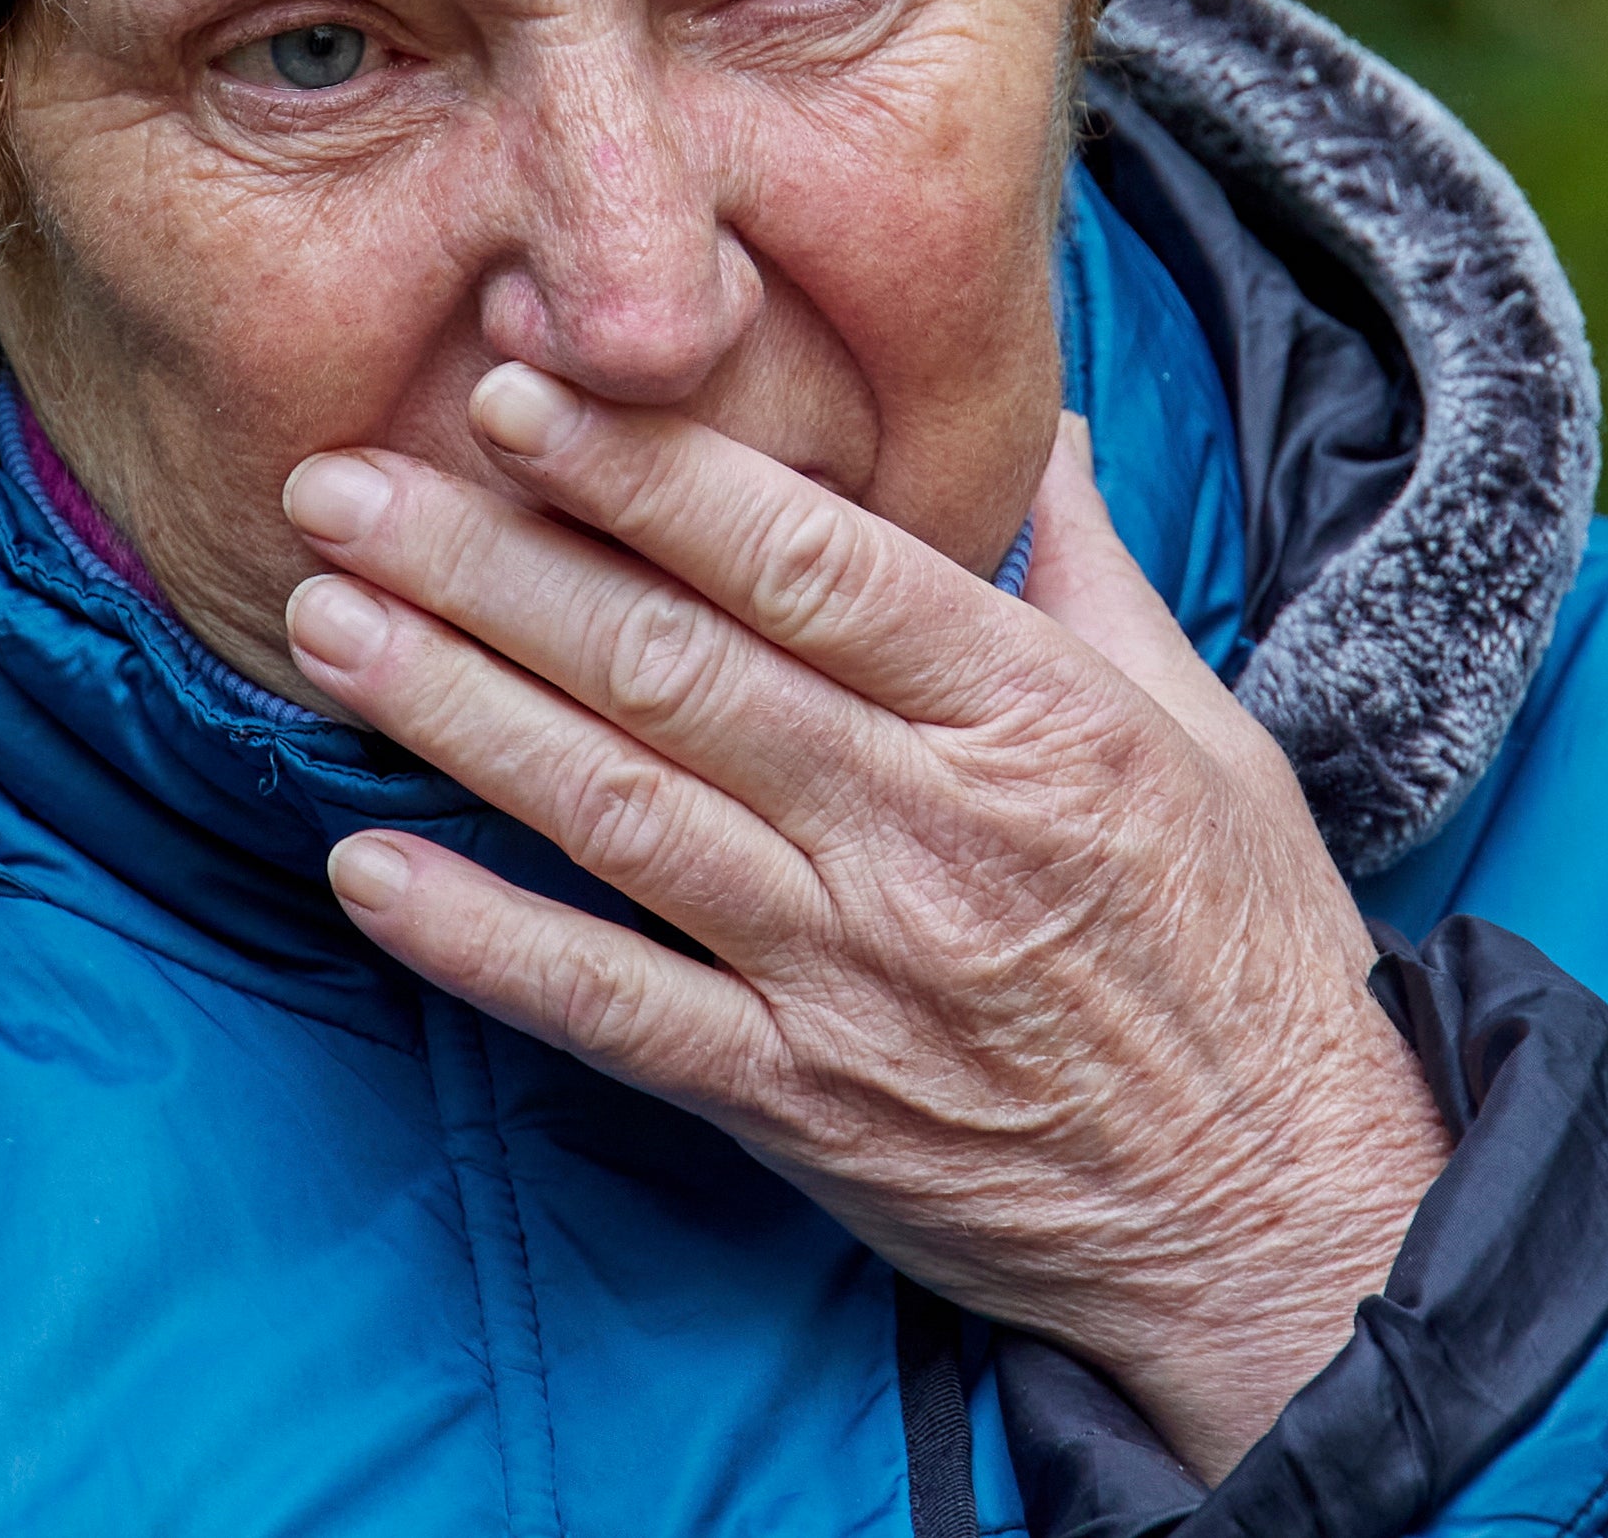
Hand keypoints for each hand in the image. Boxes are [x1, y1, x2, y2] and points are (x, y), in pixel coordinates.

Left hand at [277, 364, 1452, 1476]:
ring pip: (618, 811)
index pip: (805, 559)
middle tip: (340, 480)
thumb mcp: (1207, 730)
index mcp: (1033, 715)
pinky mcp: (800, 1100)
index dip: (644, 468)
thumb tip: (1042, 418)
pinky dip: (481, 942)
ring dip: (451, 710)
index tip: (509, 391)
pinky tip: (363, 869)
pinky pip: (612, 1009)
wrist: (1285, 1217)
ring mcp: (852, 972)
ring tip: (321, 620)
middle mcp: (929, 830)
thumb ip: (1092, 567)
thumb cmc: (1246, 956)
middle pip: (673, 665)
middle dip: (488, 561)